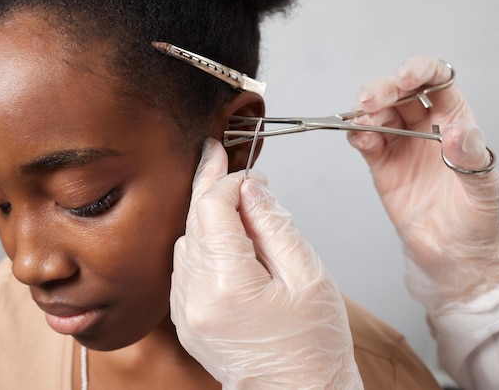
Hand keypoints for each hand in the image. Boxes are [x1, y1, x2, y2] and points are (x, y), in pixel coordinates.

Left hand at [170, 139, 362, 389]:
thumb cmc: (313, 344)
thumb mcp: (308, 275)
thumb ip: (275, 224)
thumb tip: (251, 187)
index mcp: (227, 284)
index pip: (212, 209)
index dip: (227, 181)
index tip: (244, 169)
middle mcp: (195, 297)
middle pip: (193, 221)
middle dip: (207, 185)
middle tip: (214, 153)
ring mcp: (185, 311)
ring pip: (186, 241)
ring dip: (206, 215)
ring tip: (230, 199)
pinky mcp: (185, 319)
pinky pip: (185, 267)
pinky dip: (202, 244)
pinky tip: (224, 237)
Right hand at [347, 56, 498, 310]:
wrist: (449, 253)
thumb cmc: (474, 219)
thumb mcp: (483, 189)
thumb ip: (470, 158)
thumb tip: (456, 131)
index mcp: (455, 121)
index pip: (438, 82)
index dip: (421, 70)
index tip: (405, 75)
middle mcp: (425, 128)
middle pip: (400, 93)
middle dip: (383, 89)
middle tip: (371, 100)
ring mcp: (401, 145)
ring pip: (378, 113)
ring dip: (365, 111)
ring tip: (362, 120)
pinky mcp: (381, 164)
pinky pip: (366, 140)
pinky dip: (358, 134)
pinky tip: (360, 138)